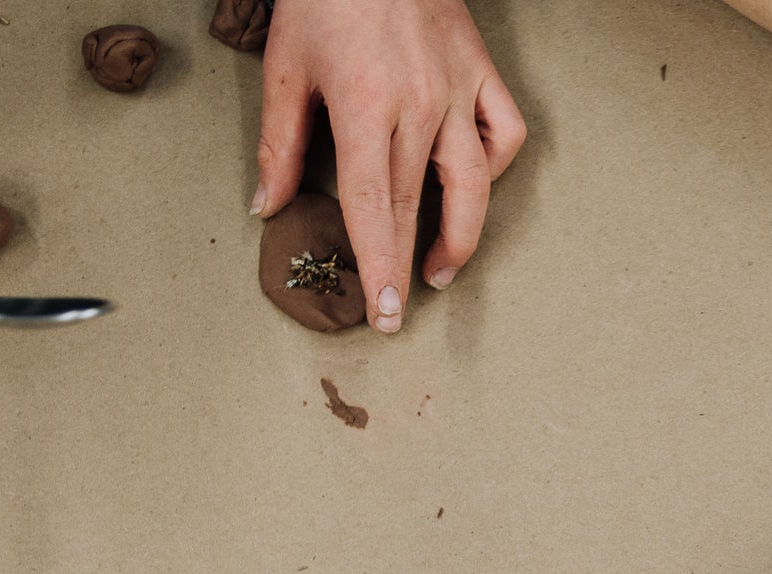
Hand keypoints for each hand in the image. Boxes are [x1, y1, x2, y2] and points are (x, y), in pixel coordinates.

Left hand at [251, 0, 527, 333]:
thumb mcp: (285, 63)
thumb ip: (279, 141)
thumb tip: (268, 204)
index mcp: (364, 104)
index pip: (376, 206)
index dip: (380, 265)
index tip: (384, 311)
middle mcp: (418, 103)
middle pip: (418, 205)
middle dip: (409, 267)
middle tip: (400, 311)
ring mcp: (457, 89)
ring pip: (473, 183)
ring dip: (460, 235)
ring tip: (441, 268)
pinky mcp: (482, 72)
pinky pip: (503, 133)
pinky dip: (493, 166)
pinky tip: (471, 186)